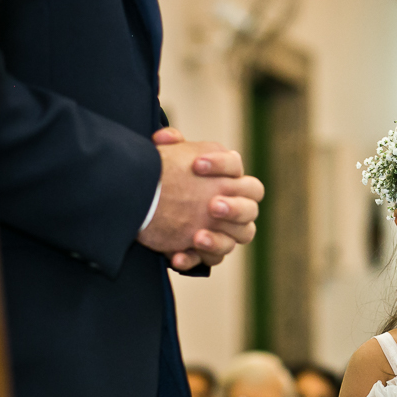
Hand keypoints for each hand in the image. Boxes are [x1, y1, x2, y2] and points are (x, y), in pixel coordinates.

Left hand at [139, 128, 263, 270]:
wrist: (145, 208)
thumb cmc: (164, 180)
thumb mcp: (165, 159)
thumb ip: (170, 145)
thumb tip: (167, 138)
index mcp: (227, 177)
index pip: (236, 167)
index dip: (221, 165)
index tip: (196, 165)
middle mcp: (236, 204)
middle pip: (251, 207)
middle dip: (234, 207)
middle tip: (213, 206)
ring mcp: (227, 230)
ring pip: (242, 236)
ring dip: (220, 238)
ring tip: (197, 237)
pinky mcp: (210, 251)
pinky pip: (213, 258)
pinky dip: (195, 258)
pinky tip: (176, 256)